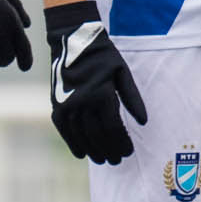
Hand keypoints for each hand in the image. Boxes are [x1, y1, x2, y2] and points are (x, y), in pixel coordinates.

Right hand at [44, 0, 147, 162]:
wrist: (72, 40)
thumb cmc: (103, 57)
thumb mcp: (123, 72)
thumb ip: (132, 98)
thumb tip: (143, 122)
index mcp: (102, 94)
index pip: (113, 128)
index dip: (121, 143)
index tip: (128, 152)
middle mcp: (83, 102)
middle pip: (97, 136)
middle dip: (109, 150)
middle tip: (117, 161)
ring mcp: (67, 105)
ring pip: (81, 136)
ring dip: (92, 151)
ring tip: (102, 160)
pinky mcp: (56, 105)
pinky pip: (65, 130)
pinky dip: (73, 143)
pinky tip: (81, 153)